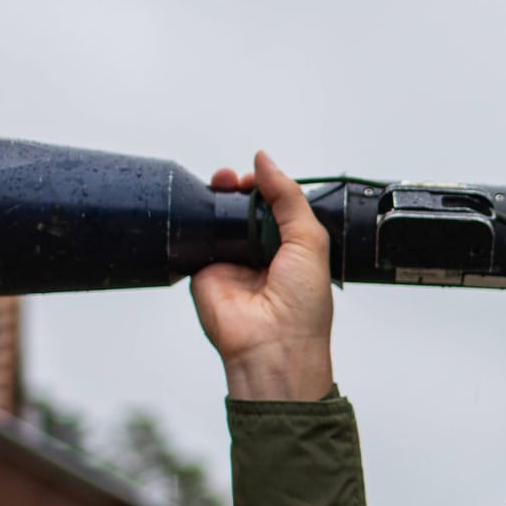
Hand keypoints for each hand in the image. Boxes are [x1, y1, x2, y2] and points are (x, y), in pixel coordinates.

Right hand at [189, 151, 335, 400]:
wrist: (272, 345)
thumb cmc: (302, 307)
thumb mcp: (309, 240)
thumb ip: (288, 198)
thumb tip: (266, 161)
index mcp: (293, 248)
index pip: (276, 207)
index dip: (267, 188)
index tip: (258, 177)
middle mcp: (262, 254)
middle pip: (244, 209)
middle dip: (238, 187)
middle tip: (234, 180)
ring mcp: (232, 262)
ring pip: (219, 219)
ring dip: (217, 197)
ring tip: (221, 183)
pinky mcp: (204, 270)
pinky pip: (196, 238)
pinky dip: (196, 219)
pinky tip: (200, 204)